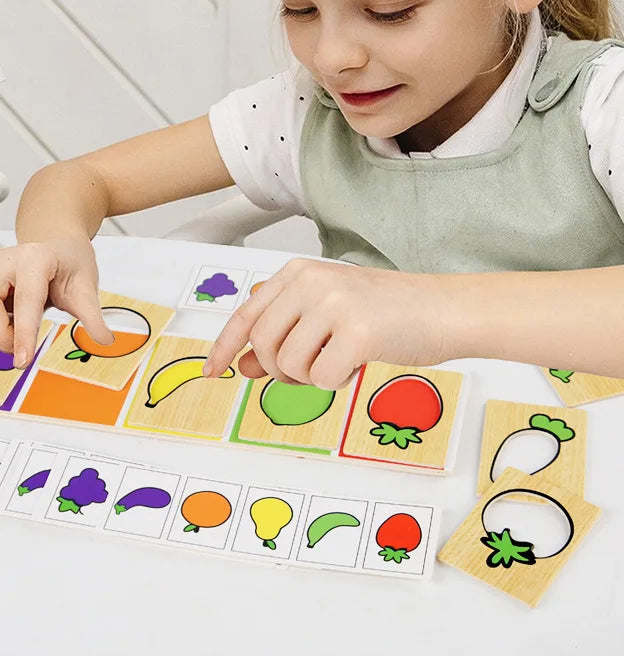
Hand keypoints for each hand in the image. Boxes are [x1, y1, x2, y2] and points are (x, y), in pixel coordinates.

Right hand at [0, 235, 113, 368]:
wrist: (55, 246)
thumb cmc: (69, 264)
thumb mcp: (85, 287)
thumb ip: (92, 315)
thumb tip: (105, 340)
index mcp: (34, 258)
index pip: (25, 298)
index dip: (23, 332)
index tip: (23, 361)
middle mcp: (1, 261)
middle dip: (0, 335)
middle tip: (22, 349)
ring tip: (17, 330)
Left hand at [204, 258, 448, 388]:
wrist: (443, 309)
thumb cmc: (386, 312)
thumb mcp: (325, 314)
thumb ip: (283, 334)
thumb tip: (243, 364)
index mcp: (299, 272)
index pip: (247, 313)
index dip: (225, 346)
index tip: (213, 370)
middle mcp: (311, 282)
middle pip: (263, 343)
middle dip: (278, 369)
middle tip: (306, 370)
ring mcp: (334, 304)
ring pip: (288, 364)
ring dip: (308, 376)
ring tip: (337, 361)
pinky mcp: (357, 333)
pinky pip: (320, 378)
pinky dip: (335, 382)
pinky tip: (356, 364)